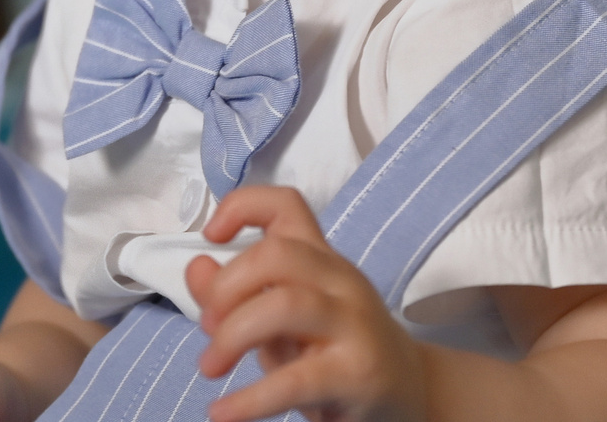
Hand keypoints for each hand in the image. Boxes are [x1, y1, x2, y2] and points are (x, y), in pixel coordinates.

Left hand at [186, 186, 428, 421]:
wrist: (409, 395)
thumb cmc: (334, 352)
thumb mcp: (281, 320)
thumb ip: (236, 294)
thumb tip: (196, 268)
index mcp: (321, 260)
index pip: (286, 205)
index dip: (241, 207)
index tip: (211, 236)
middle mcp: (341, 282)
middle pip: (276, 254)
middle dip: (227, 288)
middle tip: (207, 326)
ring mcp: (354, 325)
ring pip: (285, 305)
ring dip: (233, 335)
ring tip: (210, 367)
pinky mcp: (359, 374)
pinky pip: (297, 380)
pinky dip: (250, 400)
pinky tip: (223, 413)